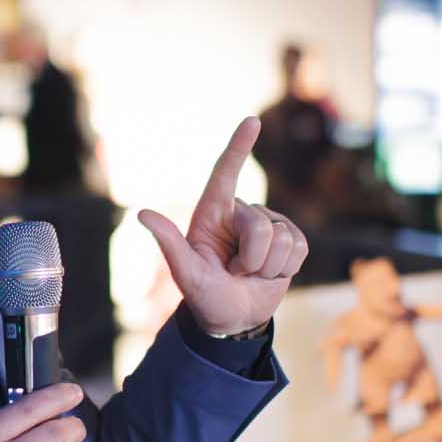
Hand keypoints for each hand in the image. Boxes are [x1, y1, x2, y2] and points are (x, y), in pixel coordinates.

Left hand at [140, 118, 308, 337]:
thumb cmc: (205, 296)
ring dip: (268, 268)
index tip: (251, 121)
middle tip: (235, 272)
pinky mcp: (291, 240)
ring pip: (283, 238)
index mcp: (212, 214)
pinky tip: (270, 275)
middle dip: (251, 259)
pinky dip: (286, 269)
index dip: (238, 146)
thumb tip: (142, 213)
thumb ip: (170, 243)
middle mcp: (242, 213)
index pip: (226, 174)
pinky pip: (299, 248)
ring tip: (250, 275)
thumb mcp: (186, 274)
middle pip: (261, 226)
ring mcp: (270, 225)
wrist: (234, 320)